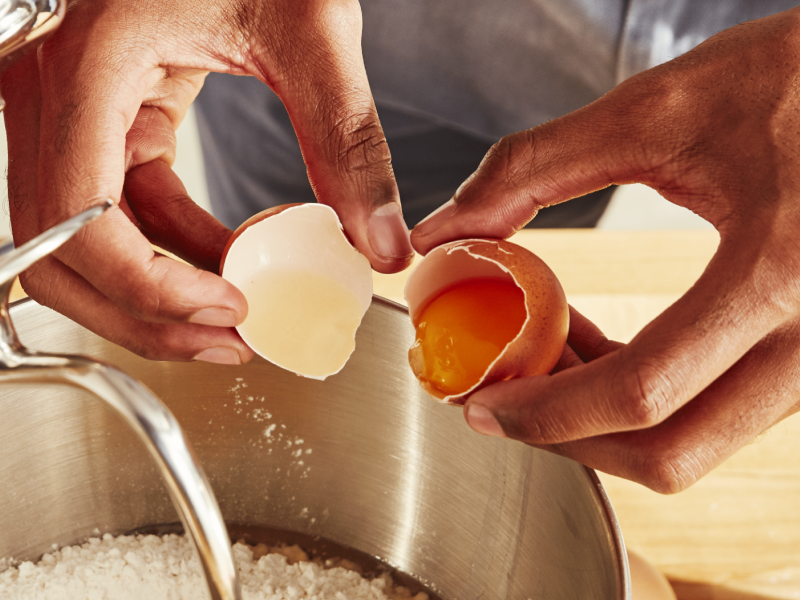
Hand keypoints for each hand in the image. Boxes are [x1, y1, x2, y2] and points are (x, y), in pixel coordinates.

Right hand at [1, 0, 412, 362]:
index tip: (230, 313)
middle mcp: (53, 94)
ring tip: (239, 315)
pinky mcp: (100, 120)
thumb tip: (379, 239)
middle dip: (144, 314)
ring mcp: (67, 111)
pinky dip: (170, 249)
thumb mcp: (307, 29)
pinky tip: (231, 259)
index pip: (81, 219)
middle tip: (230, 342)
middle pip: (60, 253)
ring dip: (156, 293)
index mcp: (87, 66)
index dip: (149, 288)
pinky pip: (119, 210)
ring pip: (81, 243)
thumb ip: (345, 139)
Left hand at [411, 8, 799, 491]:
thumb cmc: (789, 79)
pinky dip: (642, 398)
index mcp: (776, 273)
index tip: (481, 404)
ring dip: (602, 420)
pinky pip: (713, 409)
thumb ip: (536, 166)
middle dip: (567, 440)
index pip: (641, 392)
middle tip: (501, 403)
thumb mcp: (656, 110)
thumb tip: (445, 227)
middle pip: (669, 453)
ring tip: (541, 359)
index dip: (545, 413)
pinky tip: (594, 346)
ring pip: (693, 443)